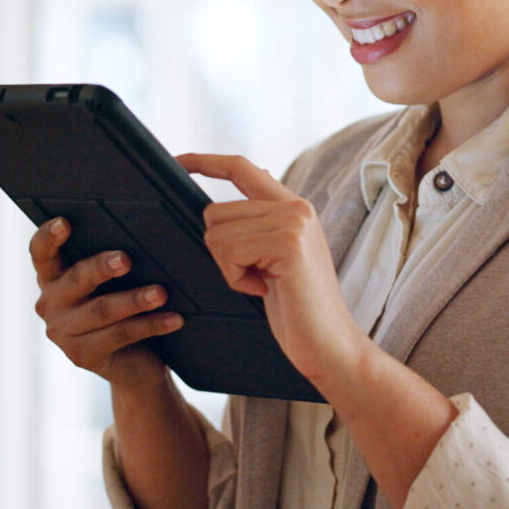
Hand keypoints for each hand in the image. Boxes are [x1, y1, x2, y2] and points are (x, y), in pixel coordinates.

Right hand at [29, 217, 183, 390]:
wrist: (131, 362)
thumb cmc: (121, 305)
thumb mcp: (111, 281)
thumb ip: (113, 259)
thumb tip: (143, 234)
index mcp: (53, 276)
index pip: (41, 253)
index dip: (49, 237)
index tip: (64, 223)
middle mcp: (51, 303)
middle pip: (77, 279)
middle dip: (102, 267)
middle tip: (126, 259)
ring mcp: (64, 333)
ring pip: (102, 310)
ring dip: (135, 299)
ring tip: (161, 293)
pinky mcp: (83, 356)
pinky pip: (120, 335)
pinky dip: (150, 324)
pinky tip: (173, 318)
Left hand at [176, 154, 363, 388]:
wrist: (331, 346)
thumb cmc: (299, 310)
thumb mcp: (277, 258)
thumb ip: (262, 223)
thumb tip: (244, 189)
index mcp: (293, 207)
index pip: (241, 168)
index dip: (205, 162)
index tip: (178, 162)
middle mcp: (295, 207)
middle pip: (215, 211)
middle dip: (221, 252)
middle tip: (254, 277)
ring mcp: (294, 222)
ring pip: (218, 233)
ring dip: (229, 268)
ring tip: (263, 284)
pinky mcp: (288, 243)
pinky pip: (229, 252)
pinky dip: (236, 278)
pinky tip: (263, 290)